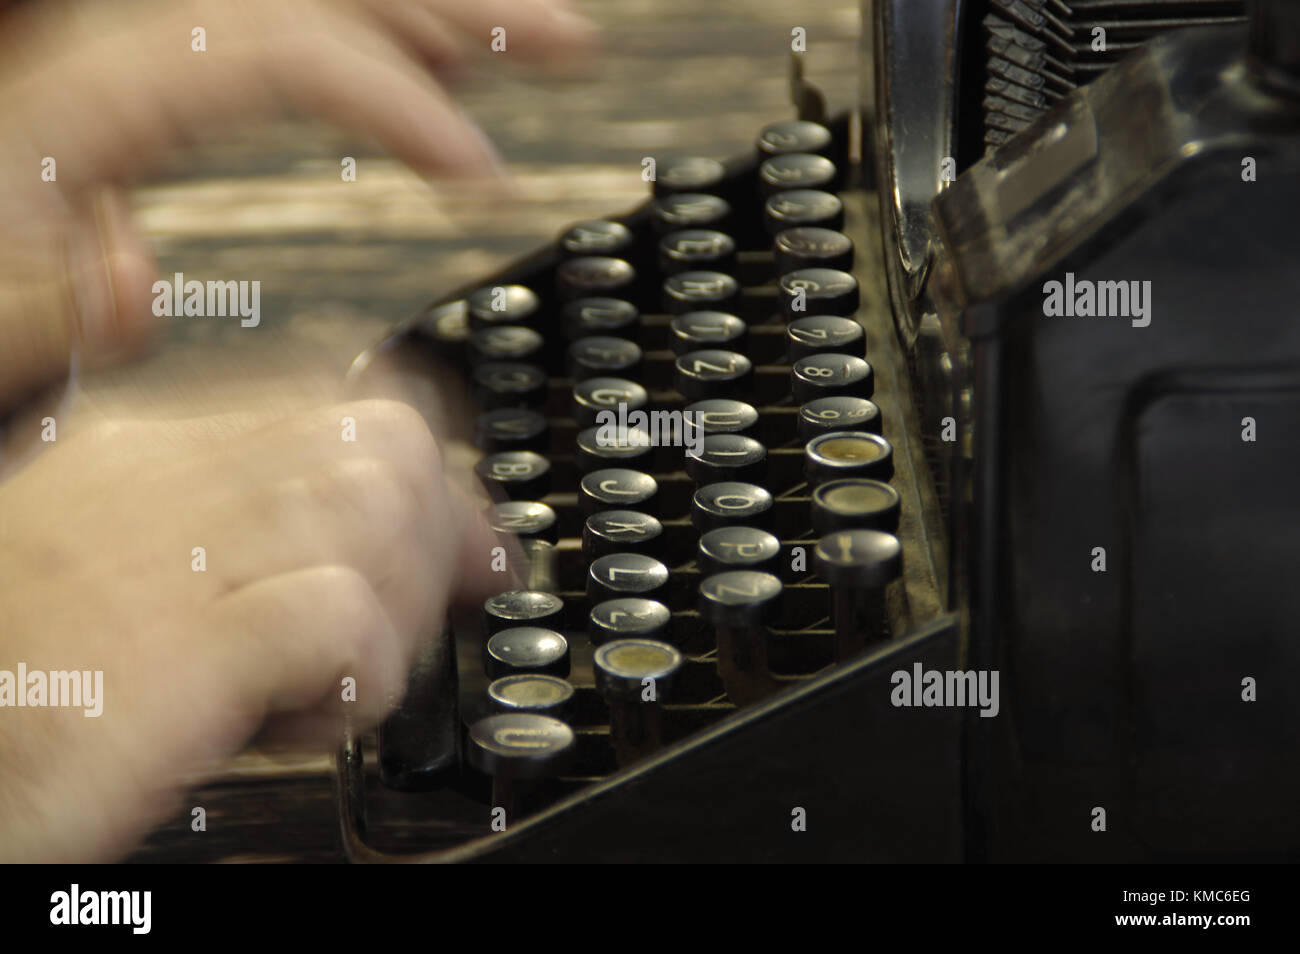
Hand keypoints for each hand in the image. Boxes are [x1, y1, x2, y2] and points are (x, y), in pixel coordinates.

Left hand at [0, 0, 597, 407]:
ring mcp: (175, 63)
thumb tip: (133, 291)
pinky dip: (393, 48)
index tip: (485, 177)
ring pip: (331, 4)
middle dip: (467, 9)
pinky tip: (448, 70)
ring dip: (448, 17)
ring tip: (545, 44)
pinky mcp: (189, 87)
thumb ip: (58, 303)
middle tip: (573, 44)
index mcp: (107, 90)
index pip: (291, 52)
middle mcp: (150, 54)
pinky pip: (308, 38)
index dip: (403, 104)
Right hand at [0, 397, 500, 861]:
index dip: (431, 476)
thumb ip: (259, 539)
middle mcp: (161, 483)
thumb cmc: (14, 681)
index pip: (343, 403)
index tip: (462, 547)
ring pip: (375, 507)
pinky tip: (306, 715)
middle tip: (399, 627)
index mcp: (147, 454)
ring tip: (337, 675)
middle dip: (433, 540)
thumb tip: (401, 528)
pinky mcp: (172, 651)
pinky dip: (361, 672)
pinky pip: (337, 614)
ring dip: (397, 605)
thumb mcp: (135, 581)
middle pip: (382, 443)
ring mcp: (166, 559)